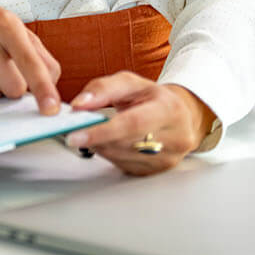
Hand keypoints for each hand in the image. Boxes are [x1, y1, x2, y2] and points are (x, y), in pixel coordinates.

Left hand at [64, 74, 215, 175]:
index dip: (102, 131)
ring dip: (100, 147)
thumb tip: (80, 105)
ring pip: (123, 158)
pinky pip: (125, 166)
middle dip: (96, 139)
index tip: (76, 136)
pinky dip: (110, 154)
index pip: (133, 124)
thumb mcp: (130, 83)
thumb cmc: (152, 98)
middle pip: (126, 144)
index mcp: (169, 110)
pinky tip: (107, 142)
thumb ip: (102, 89)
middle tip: (73, 134)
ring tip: (92, 133)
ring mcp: (169, 158)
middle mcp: (175, 137)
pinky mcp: (158, 171)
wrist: (180, 116)